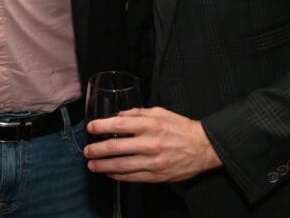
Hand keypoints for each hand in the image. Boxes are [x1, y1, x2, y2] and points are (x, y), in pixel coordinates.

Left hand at [84, 107, 221, 182]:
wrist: (203, 147)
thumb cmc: (180, 127)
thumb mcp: (159, 112)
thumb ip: (137, 113)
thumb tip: (118, 116)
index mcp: (150, 125)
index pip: (118, 125)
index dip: (101, 126)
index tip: (90, 128)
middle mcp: (149, 143)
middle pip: (116, 147)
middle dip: (97, 150)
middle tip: (86, 151)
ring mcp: (152, 162)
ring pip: (121, 165)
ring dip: (103, 166)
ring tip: (92, 165)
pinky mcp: (156, 175)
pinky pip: (132, 177)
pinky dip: (118, 175)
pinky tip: (109, 173)